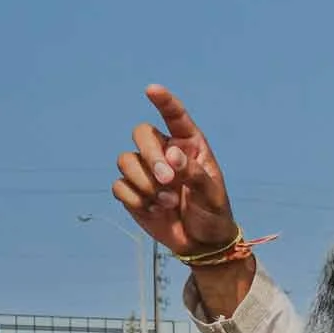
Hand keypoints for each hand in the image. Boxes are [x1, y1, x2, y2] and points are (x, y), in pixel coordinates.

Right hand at [113, 85, 239, 258]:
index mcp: (188, 146)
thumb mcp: (212, 195)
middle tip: (168, 180)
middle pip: (141, 134)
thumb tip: (172, 155)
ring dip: (145, 183)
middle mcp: (163, 152)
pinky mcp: (132, 191)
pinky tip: (155, 210)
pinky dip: (136, 199)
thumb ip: (194, 173)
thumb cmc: (212, 212)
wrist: (201, 242)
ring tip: (167, 202)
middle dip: (151, 156)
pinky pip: (120, 186)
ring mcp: (145, 170)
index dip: (163, 101)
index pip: (175, 116)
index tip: (152, 89)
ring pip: (126, 160)